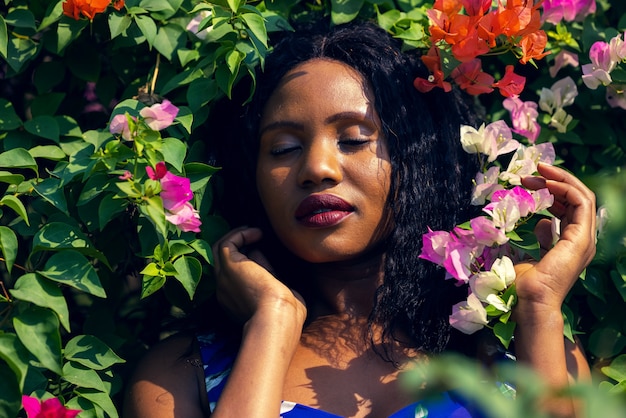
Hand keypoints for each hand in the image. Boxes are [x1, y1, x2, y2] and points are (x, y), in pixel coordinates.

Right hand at [212, 227, 306, 325]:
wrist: (277, 319)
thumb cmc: (285, 314)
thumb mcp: (276, 292)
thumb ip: (269, 275)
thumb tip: (261, 254)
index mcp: (236, 302)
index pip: (235, 275)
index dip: (247, 260)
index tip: (262, 252)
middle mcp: (224, 291)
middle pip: (222, 261)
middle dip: (236, 246)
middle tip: (253, 235)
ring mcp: (224, 278)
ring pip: (219, 250)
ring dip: (236, 236)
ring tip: (254, 230)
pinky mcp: (229, 266)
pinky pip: (226, 243)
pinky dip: (240, 234)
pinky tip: (257, 233)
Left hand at [514, 163, 595, 313]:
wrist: (530, 301)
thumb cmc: (525, 284)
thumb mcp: (531, 253)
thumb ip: (540, 238)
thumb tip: (542, 222)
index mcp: (571, 242)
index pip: (569, 206)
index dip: (550, 190)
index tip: (527, 181)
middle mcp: (581, 239)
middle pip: (577, 198)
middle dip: (555, 180)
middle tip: (534, 169)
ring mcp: (584, 239)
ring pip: (582, 196)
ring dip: (560, 179)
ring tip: (538, 170)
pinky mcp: (582, 238)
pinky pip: (581, 202)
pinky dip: (565, 188)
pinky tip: (546, 183)